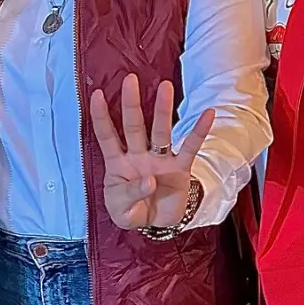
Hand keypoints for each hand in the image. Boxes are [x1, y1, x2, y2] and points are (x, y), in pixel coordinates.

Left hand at [89, 73, 214, 228]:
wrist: (157, 225)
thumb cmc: (132, 212)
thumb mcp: (122, 212)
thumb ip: (130, 195)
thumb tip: (149, 180)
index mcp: (118, 164)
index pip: (107, 136)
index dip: (101, 117)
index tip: (95, 94)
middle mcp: (138, 156)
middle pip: (134, 126)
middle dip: (131, 103)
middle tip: (130, 79)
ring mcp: (160, 160)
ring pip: (161, 131)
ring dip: (162, 110)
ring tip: (166, 86)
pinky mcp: (180, 168)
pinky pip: (191, 147)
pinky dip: (199, 131)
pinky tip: (208, 114)